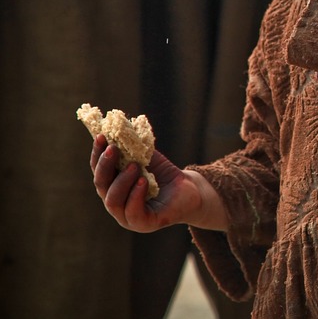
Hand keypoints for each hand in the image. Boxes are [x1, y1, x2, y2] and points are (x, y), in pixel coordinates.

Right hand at [90, 135, 204, 231]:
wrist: (189, 190)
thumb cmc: (163, 174)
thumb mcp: (146, 158)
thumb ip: (132, 147)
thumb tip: (120, 124)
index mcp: (112, 186)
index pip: (98, 170)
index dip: (97, 154)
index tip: (101, 136)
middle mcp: (115, 202)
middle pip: (101, 185)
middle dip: (105, 165)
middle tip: (114, 148)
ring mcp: (127, 216)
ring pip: (113, 200)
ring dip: (122, 181)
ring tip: (135, 166)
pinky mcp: (143, 224)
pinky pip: (133, 212)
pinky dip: (135, 195)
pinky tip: (143, 182)